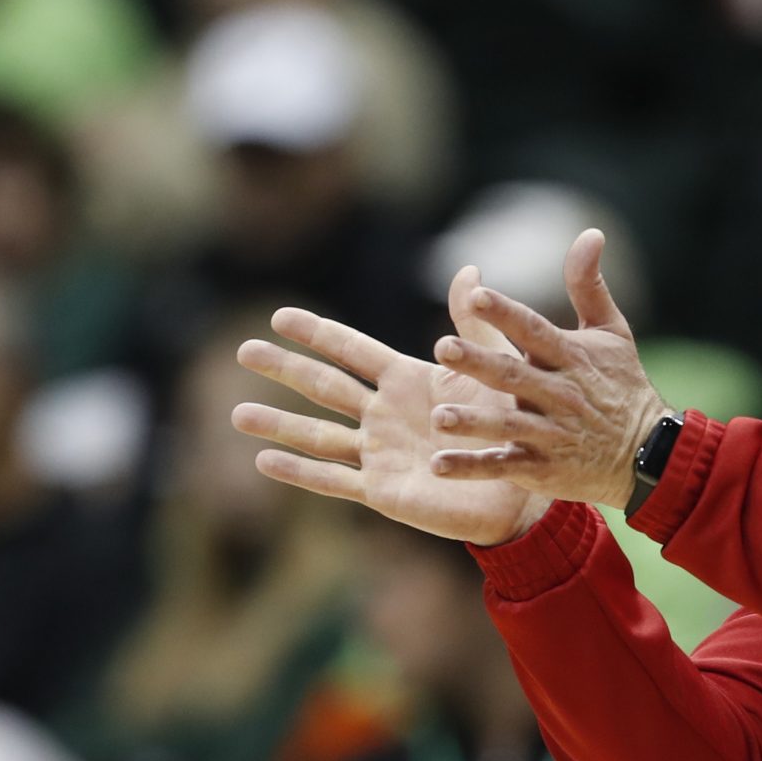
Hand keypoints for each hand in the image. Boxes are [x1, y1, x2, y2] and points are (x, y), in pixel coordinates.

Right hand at [230, 267, 551, 545]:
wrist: (525, 487)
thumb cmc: (513, 426)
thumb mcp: (493, 371)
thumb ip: (473, 327)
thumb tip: (469, 270)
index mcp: (408, 381)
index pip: (354, 351)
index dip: (318, 334)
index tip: (280, 317)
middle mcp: (385, 414)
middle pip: (324, 386)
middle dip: (285, 369)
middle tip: (243, 350)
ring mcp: (380, 452)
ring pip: (318, 435)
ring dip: (278, 424)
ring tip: (237, 414)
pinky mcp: (383, 490)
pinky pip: (335, 479)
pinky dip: (301, 472)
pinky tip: (264, 461)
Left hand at [425, 228, 671, 510]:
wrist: (649, 454)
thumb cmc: (623, 384)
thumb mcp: (614, 332)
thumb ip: (590, 285)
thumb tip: (591, 233)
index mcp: (571, 357)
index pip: (535, 331)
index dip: (506, 314)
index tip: (477, 296)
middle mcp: (560, 394)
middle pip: (515, 377)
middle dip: (480, 363)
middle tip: (442, 349)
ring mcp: (552, 434)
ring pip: (509, 426)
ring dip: (474, 422)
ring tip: (439, 416)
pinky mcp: (544, 468)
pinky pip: (505, 466)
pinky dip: (473, 467)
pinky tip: (440, 465)